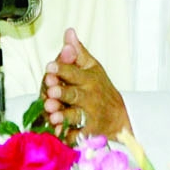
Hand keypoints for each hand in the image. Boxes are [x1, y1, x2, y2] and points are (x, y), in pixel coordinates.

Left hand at [43, 28, 128, 144]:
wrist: (119, 117)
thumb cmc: (101, 89)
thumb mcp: (92, 68)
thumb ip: (77, 53)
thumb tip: (68, 32)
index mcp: (89, 79)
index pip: (74, 73)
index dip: (62, 70)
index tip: (50, 67)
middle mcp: (89, 98)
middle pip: (74, 95)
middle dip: (63, 93)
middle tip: (51, 90)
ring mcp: (89, 116)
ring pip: (75, 115)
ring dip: (63, 115)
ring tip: (52, 113)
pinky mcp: (88, 133)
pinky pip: (77, 136)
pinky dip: (68, 137)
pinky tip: (57, 135)